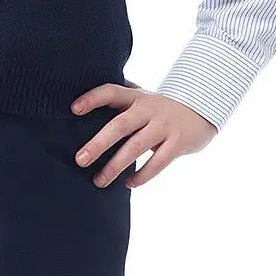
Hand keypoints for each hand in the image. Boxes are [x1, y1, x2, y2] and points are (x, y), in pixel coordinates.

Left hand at [71, 81, 217, 187]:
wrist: (202, 109)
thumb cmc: (160, 107)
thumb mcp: (141, 97)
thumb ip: (119, 101)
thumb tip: (80, 107)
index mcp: (136, 96)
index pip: (111, 92)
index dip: (92, 98)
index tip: (73, 109)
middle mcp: (149, 109)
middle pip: (120, 125)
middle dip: (99, 143)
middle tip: (80, 160)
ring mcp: (164, 126)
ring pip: (136, 147)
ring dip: (115, 166)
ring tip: (99, 181)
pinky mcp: (178, 143)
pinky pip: (157, 162)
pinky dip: (141, 175)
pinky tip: (128, 184)